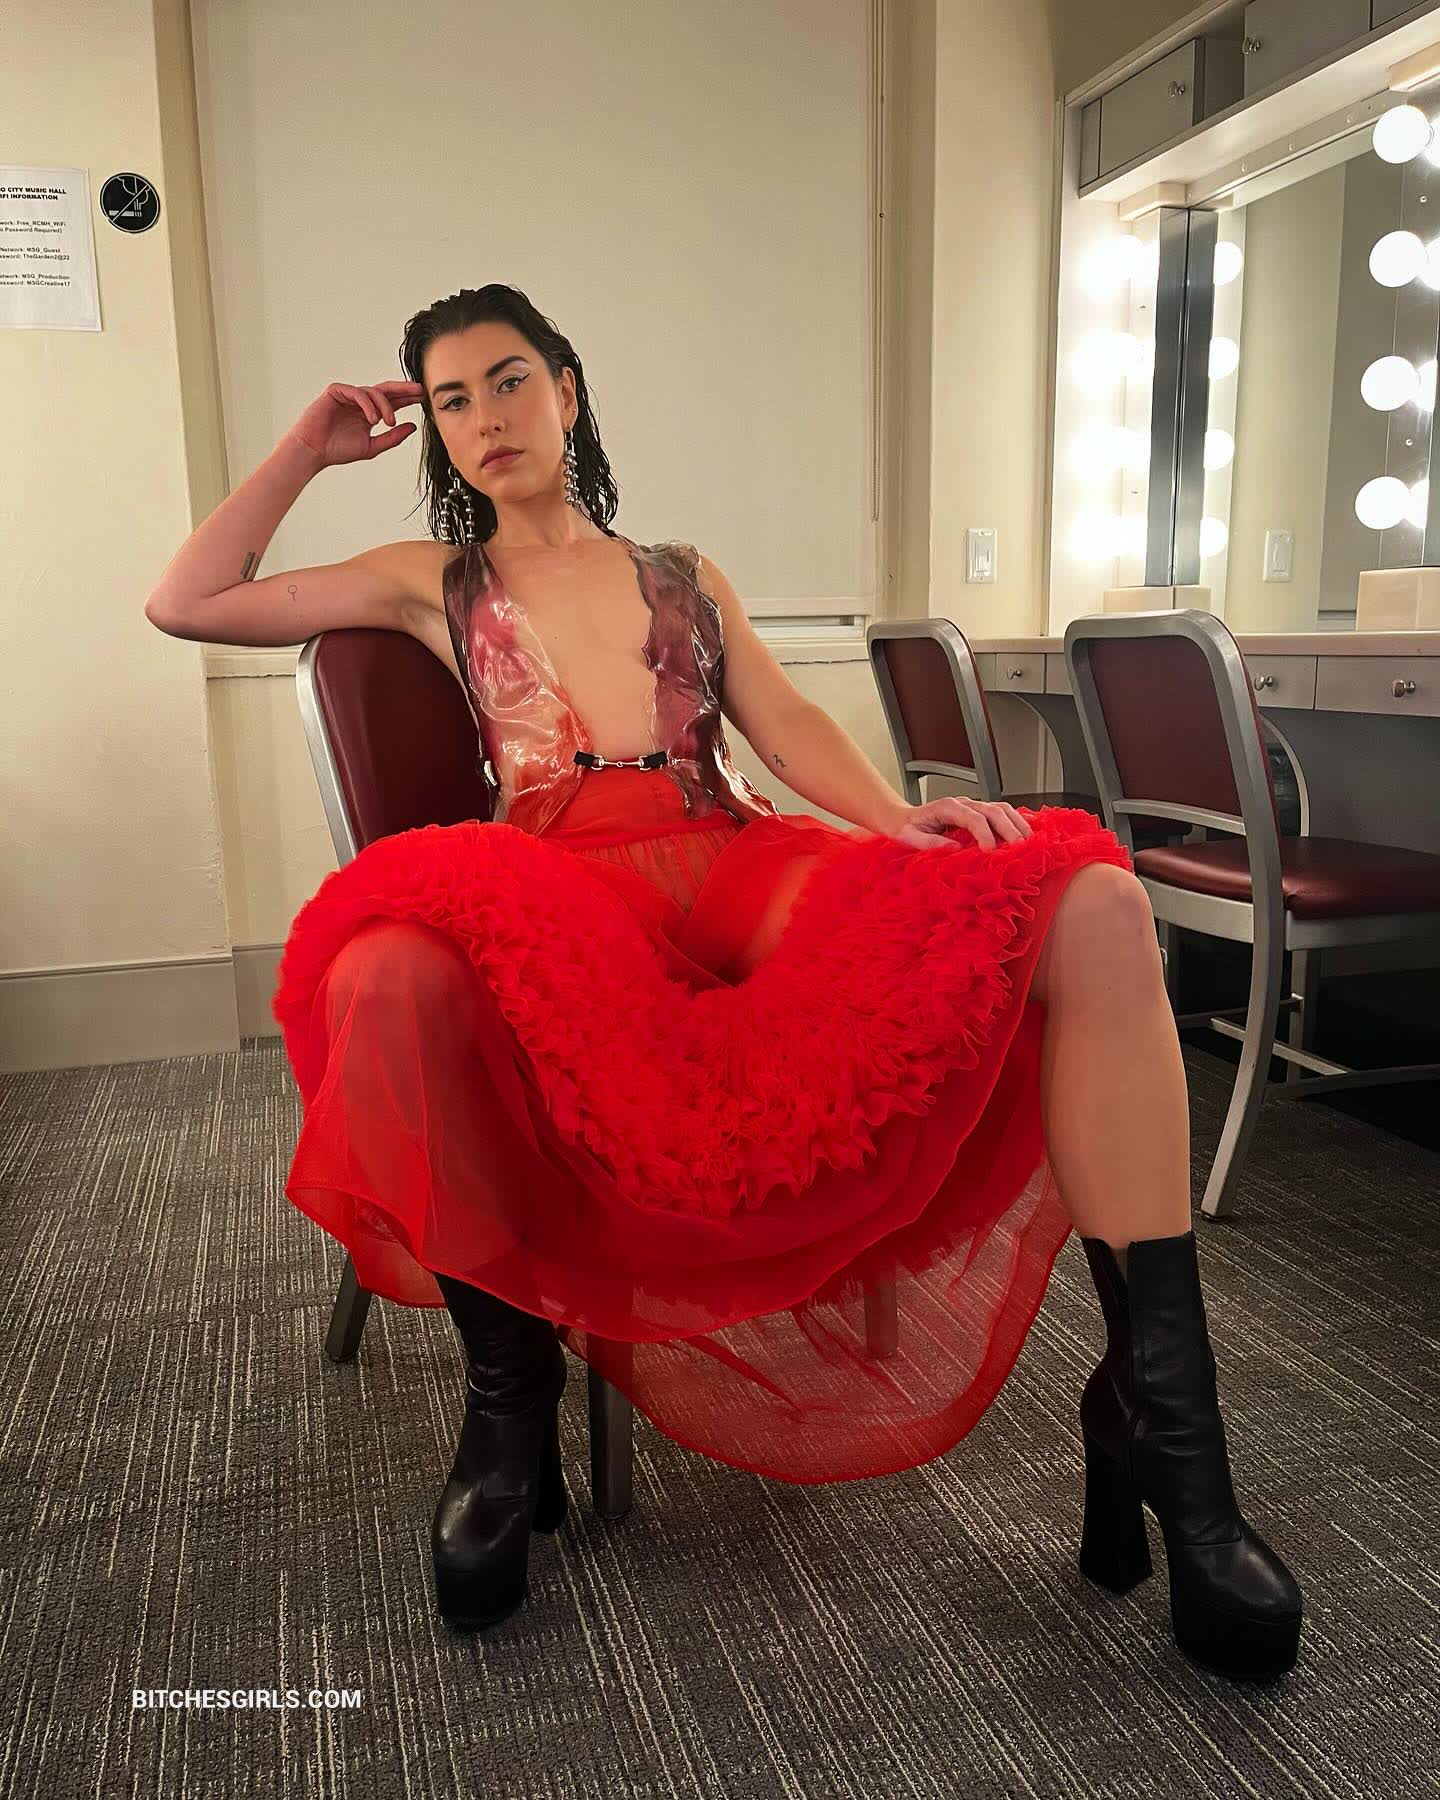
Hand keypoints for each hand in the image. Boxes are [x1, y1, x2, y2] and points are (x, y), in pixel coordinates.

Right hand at [286, 380, 425, 468]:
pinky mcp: (336, 392)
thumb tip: (413, 427)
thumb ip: (392, 438)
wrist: (314, 452)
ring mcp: (348, 396)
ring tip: (389, 422)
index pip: (391, 402)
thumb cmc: (337, 450)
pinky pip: (357, 392)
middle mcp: (360, 402)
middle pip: (385, 390)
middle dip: (403, 390)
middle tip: (419, 390)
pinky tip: (372, 418)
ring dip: (384, 406)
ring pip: (373, 392)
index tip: (423, 398)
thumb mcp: (372, 446)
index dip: (407, 398)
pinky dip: (367, 404)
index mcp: (368, 413)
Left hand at [886, 796, 1033, 851]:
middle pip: (993, 810)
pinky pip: (1003, 812)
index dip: (985, 834)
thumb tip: (955, 849)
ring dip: (1017, 824)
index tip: (991, 852)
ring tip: (1028, 843)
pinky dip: (1017, 820)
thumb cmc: (905, 830)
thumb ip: (930, 843)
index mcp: (946, 807)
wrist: (902, 820)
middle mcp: (963, 803)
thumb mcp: (910, 839)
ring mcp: (973, 806)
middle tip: (1019, 849)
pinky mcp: (979, 813)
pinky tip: (1030, 830)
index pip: (972, 817)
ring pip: (1002, 809)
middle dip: (1009, 830)